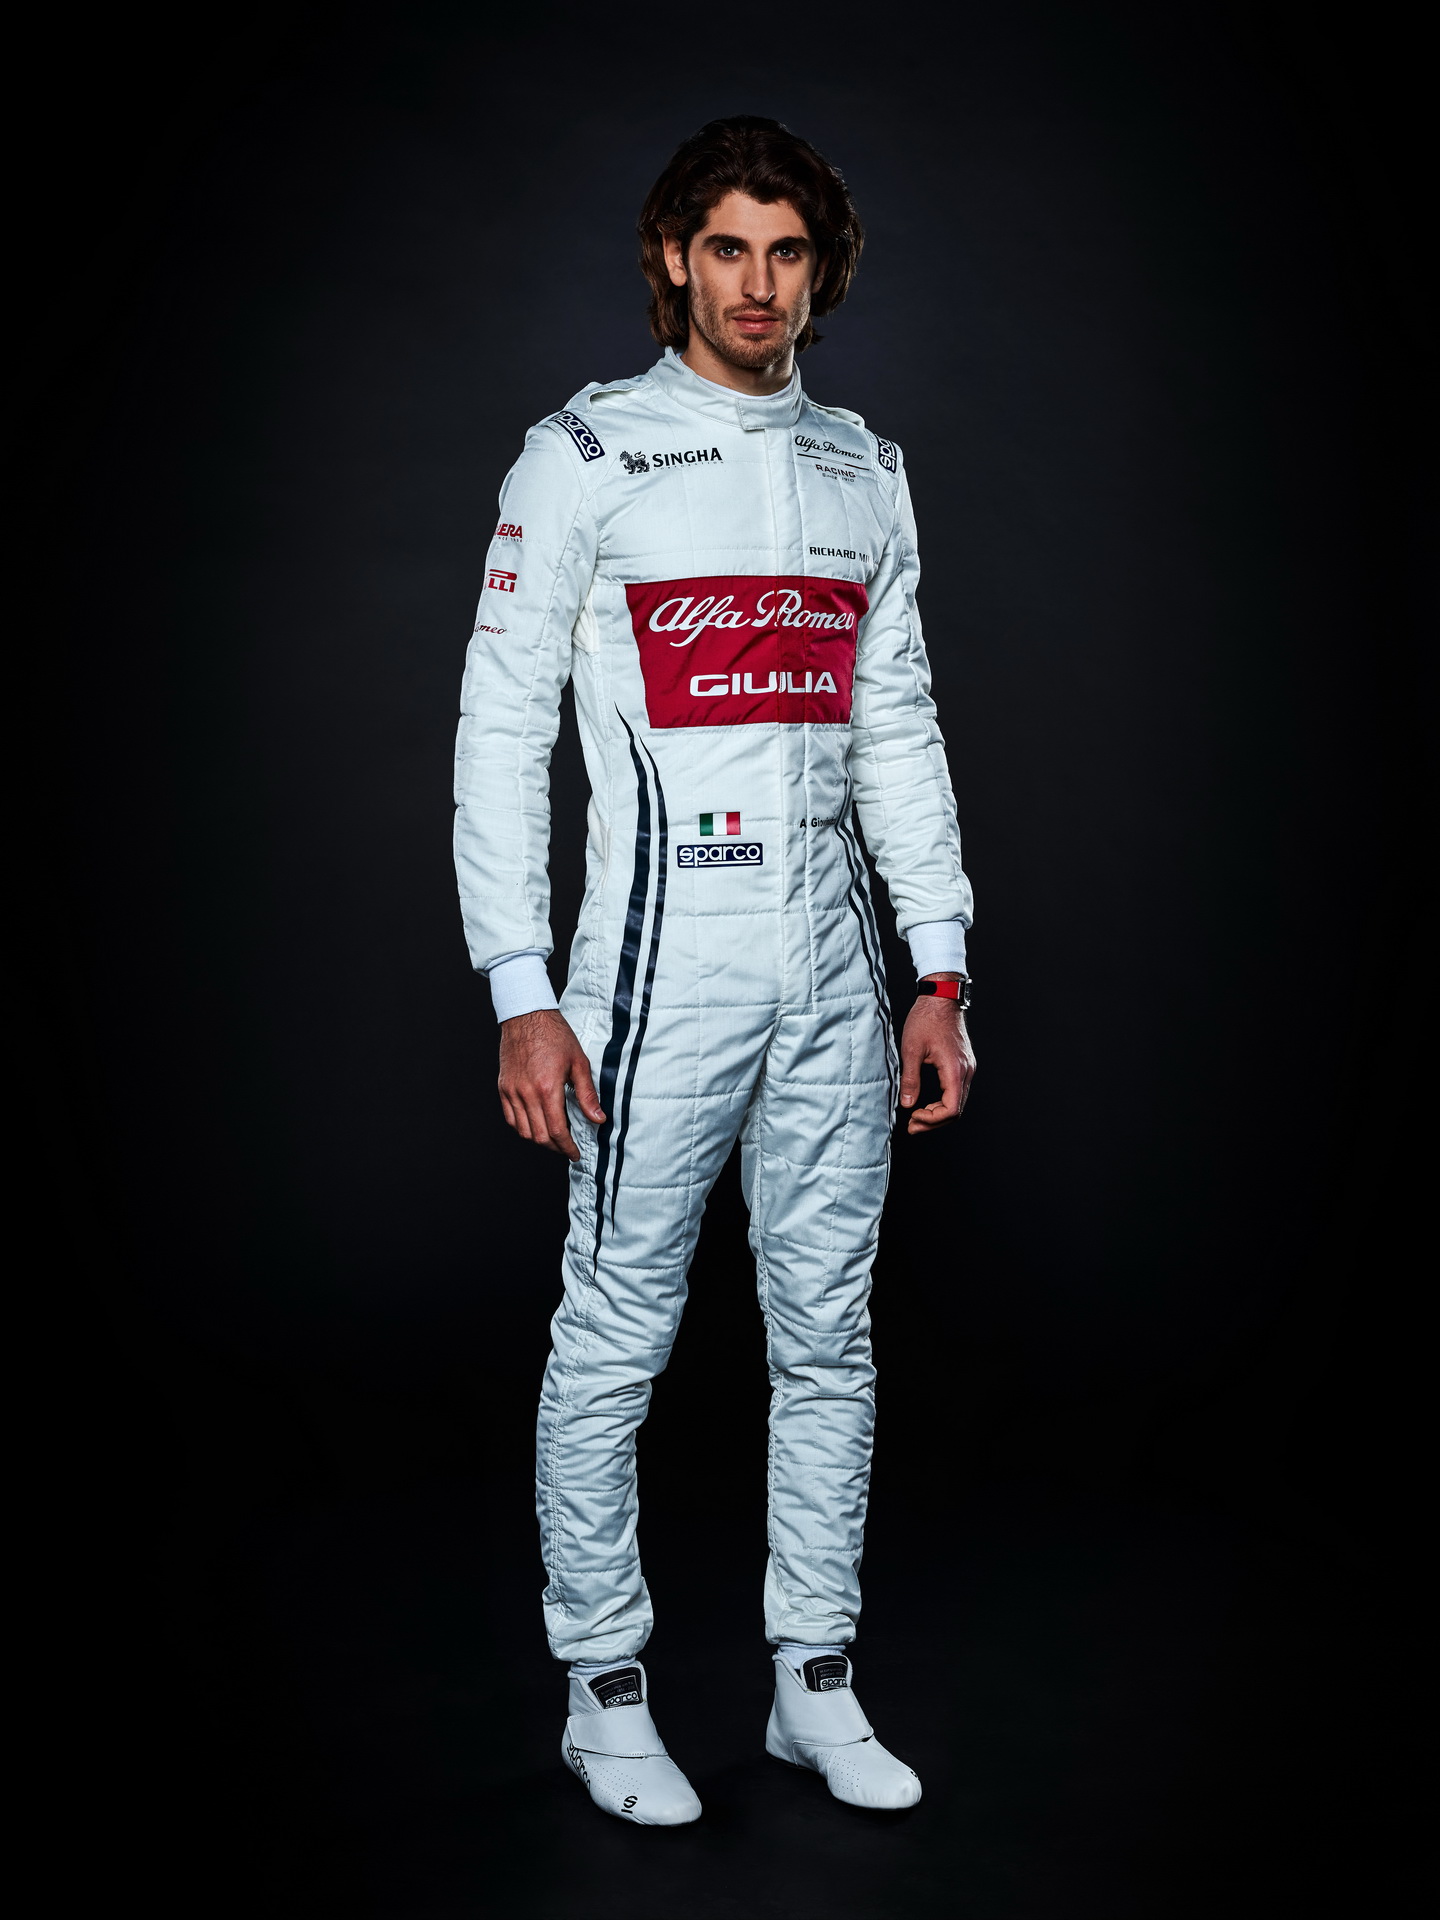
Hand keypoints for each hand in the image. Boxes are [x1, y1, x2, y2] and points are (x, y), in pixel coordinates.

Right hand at [498, 1009, 604, 1160]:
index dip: (567, 1147)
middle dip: (555, 1148)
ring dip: (539, 1139)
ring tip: (553, 1138)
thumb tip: (598, 1118)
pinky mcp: (504, 1087)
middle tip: (567, 1148)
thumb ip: (587, 1094)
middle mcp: (527, 1093)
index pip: (557, 1131)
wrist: (527, 1016)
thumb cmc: (554, 1035)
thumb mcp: (579, 1063)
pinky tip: (535, 1124)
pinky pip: (510, 1118)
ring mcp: (512, 1091)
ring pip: (523, 1131)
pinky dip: (522, 1128)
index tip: (575, 1153)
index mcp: (547, 1088)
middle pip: (539, 1136)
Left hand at [898, 977, 975, 1134]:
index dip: (932, 1120)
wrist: (941, 997)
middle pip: (956, 1110)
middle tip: (911, 1126)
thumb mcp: (911, 1049)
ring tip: (917, 1117)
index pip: (951, 1109)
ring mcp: (968, 1067)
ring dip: (938, 1114)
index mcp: (954, 1069)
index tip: (913, 1118)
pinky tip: (927, 1103)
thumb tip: (907, 1105)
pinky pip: (957, 1091)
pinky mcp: (965, 1064)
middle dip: (933, 1122)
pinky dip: (943, 1102)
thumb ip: (910, 1079)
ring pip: (958, 1102)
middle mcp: (966, 1071)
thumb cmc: (926, 1019)